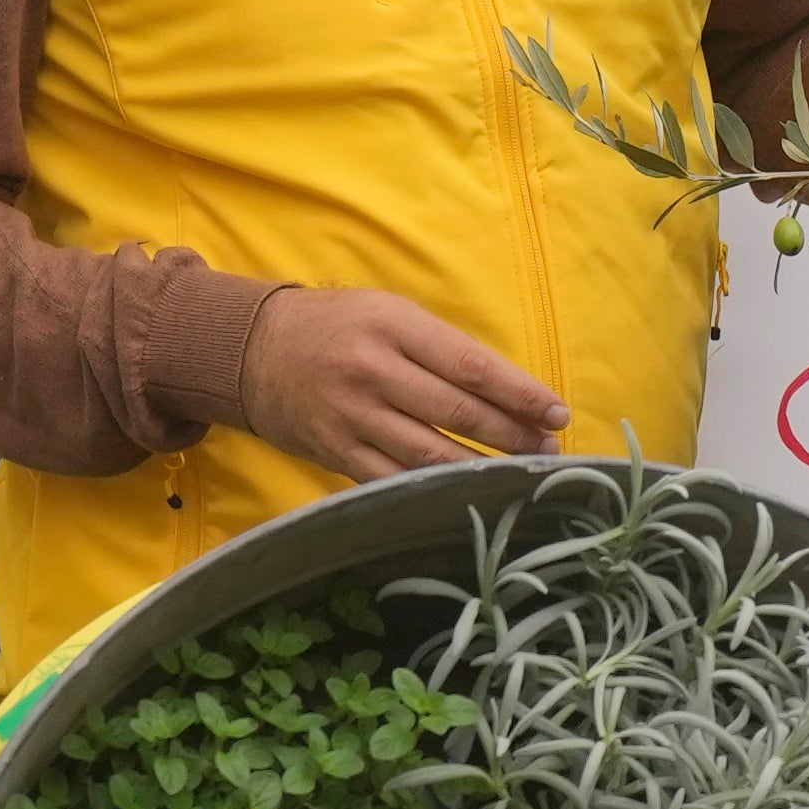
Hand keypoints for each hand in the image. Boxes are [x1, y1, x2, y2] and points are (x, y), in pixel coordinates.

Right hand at [233, 288, 568, 482]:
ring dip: (483, 469)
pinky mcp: (335, 451)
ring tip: (519, 475)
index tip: (557, 413)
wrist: (251, 349)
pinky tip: (465, 495)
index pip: (472, 365)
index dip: (521, 394)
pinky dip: (434, 491)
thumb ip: (440, 348)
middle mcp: (373, 369)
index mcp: (393, 325)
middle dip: (512, 436)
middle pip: (458, 412)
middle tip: (548, 450)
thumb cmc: (336, 326)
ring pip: (431, 453)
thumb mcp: (388, 313)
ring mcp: (352, 415)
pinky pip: (394, 479)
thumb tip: (507, 393)